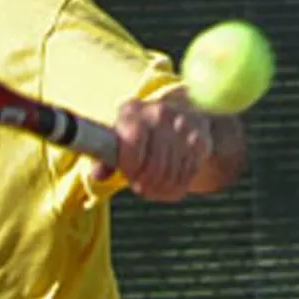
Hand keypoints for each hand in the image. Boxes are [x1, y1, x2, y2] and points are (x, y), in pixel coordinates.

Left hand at [92, 96, 212, 201]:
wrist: (180, 115)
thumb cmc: (140, 133)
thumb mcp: (119, 138)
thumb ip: (105, 158)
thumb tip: (97, 175)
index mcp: (133, 110)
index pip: (132, 141)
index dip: (130, 166)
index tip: (129, 175)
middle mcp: (159, 112)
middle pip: (154, 164)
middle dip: (146, 183)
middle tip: (141, 187)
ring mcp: (183, 124)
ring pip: (172, 173)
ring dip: (161, 188)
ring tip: (153, 188)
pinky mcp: (200, 139)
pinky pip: (189, 173)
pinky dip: (178, 185)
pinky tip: (170, 183)